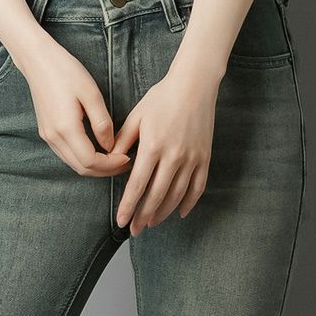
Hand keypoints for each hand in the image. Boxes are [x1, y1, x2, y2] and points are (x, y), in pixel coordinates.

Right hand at [20, 42, 134, 178]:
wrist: (38, 60)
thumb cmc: (66, 71)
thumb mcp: (91, 94)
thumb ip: (102, 123)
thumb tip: (110, 146)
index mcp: (66, 128)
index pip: (90, 161)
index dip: (111, 165)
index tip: (127, 157)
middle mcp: (54, 137)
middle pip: (81, 168)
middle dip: (105, 170)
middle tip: (125, 162)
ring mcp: (47, 136)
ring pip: (73, 164)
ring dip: (94, 166)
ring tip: (114, 158)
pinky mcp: (46, 132)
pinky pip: (66, 154)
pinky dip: (83, 158)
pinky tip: (97, 150)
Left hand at [104, 62, 217, 233]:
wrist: (194, 85)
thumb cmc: (161, 98)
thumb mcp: (136, 117)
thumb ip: (122, 141)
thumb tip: (110, 162)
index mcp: (153, 146)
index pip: (137, 185)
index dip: (128, 206)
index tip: (121, 222)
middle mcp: (174, 156)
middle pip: (156, 196)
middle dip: (144, 216)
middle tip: (134, 230)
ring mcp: (192, 158)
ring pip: (177, 195)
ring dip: (163, 212)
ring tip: (152, 223)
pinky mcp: (204, 157)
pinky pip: (198, 187)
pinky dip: (189, 203)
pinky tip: (179, 213)